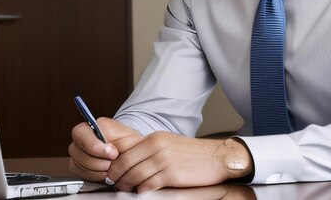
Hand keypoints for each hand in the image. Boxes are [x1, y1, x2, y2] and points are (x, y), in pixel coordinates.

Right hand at [68, 117, 142, 182]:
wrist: (129, 152)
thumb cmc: (127, 141)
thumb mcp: (126, 134)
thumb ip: (115, 135)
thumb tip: (107, 149)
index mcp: (91, 126)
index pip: (80, 133)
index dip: (94, 146)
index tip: (112, 152)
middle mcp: (80, 140)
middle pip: (78, 153)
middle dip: (100, 161)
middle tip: (114, 160)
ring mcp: (77, 154)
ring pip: (80, 166)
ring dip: (99, 169)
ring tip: (111, 165)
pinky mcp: (78, 167)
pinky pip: (82, 174)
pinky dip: (96, 176)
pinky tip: (105, 171)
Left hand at [106, 132, 252, 192]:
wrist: (217, 157)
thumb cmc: (194, 154)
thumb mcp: (170, 143)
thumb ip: (152, 149)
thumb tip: (133, 161)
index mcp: (156, 138)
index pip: (126, 150)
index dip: (115, 164)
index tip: (112, 172)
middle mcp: (158, 146)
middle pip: (126, 163)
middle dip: (117, 176)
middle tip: (115, 184)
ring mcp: (164, 160)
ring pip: (135, 174)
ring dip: (127, 185)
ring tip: (126, 189)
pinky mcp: (172, 174)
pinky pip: (149, 185)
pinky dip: (142, 190)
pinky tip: (142, 192)